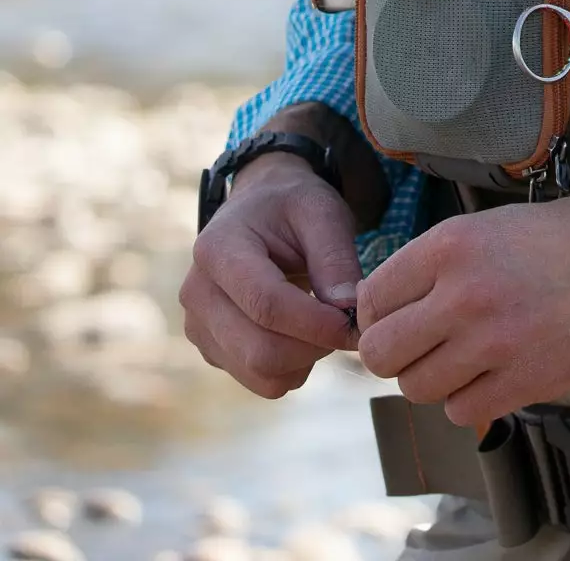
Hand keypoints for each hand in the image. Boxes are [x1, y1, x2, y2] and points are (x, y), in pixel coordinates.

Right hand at [180, 155, 360, 397]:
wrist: (259, 208)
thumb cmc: (292, 206)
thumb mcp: (322, 211)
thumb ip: (336, 258)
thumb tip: (349, 311)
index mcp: (218, 249)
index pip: (266, 305)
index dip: (316, 323)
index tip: (355, 323)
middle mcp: (197, 293)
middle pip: (259, 351)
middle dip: (315, 346)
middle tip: (347, 323)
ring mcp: (199, 327)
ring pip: (260, 374)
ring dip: (306, 360)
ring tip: (324, 322)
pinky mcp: (212, 350)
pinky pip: (258, 380)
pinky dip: (292, 367)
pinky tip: (303, 333)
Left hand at [356, 196, 569, 428]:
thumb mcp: (502, 223)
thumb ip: (447, 260)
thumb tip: (399, 300)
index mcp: (454, 244)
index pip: (373, 296)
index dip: (378, 312)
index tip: (396, 317)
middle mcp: (463, 294)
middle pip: (381, 352)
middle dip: (394, 353)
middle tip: (422, 345)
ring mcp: (492, 344)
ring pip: (417, 388)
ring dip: (435, 378)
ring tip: (466, 359)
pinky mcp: (522, 383)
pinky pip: (462, 411)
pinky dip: (472, 400)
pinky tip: (496, 375)